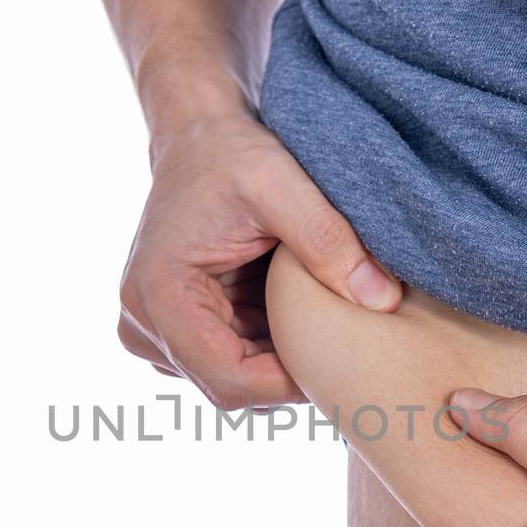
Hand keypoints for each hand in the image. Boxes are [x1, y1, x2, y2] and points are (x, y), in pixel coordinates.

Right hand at [117, 113, 400, 409]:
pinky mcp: (171, 331)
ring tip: (310, 311)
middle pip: (229, 388)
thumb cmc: (232, 154)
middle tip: (339, 336)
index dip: (290, 382)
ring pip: (231, 381)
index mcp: (159, 295)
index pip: (228, 380)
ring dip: (276, 358)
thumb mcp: (283, 185)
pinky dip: (265, 346)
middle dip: (287, 371)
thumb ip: (331, 242)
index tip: (339, 357)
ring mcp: (152, 332)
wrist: (198, 138)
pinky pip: (227, 364)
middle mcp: (142, 323)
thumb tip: (384, 301)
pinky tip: (287, 309)